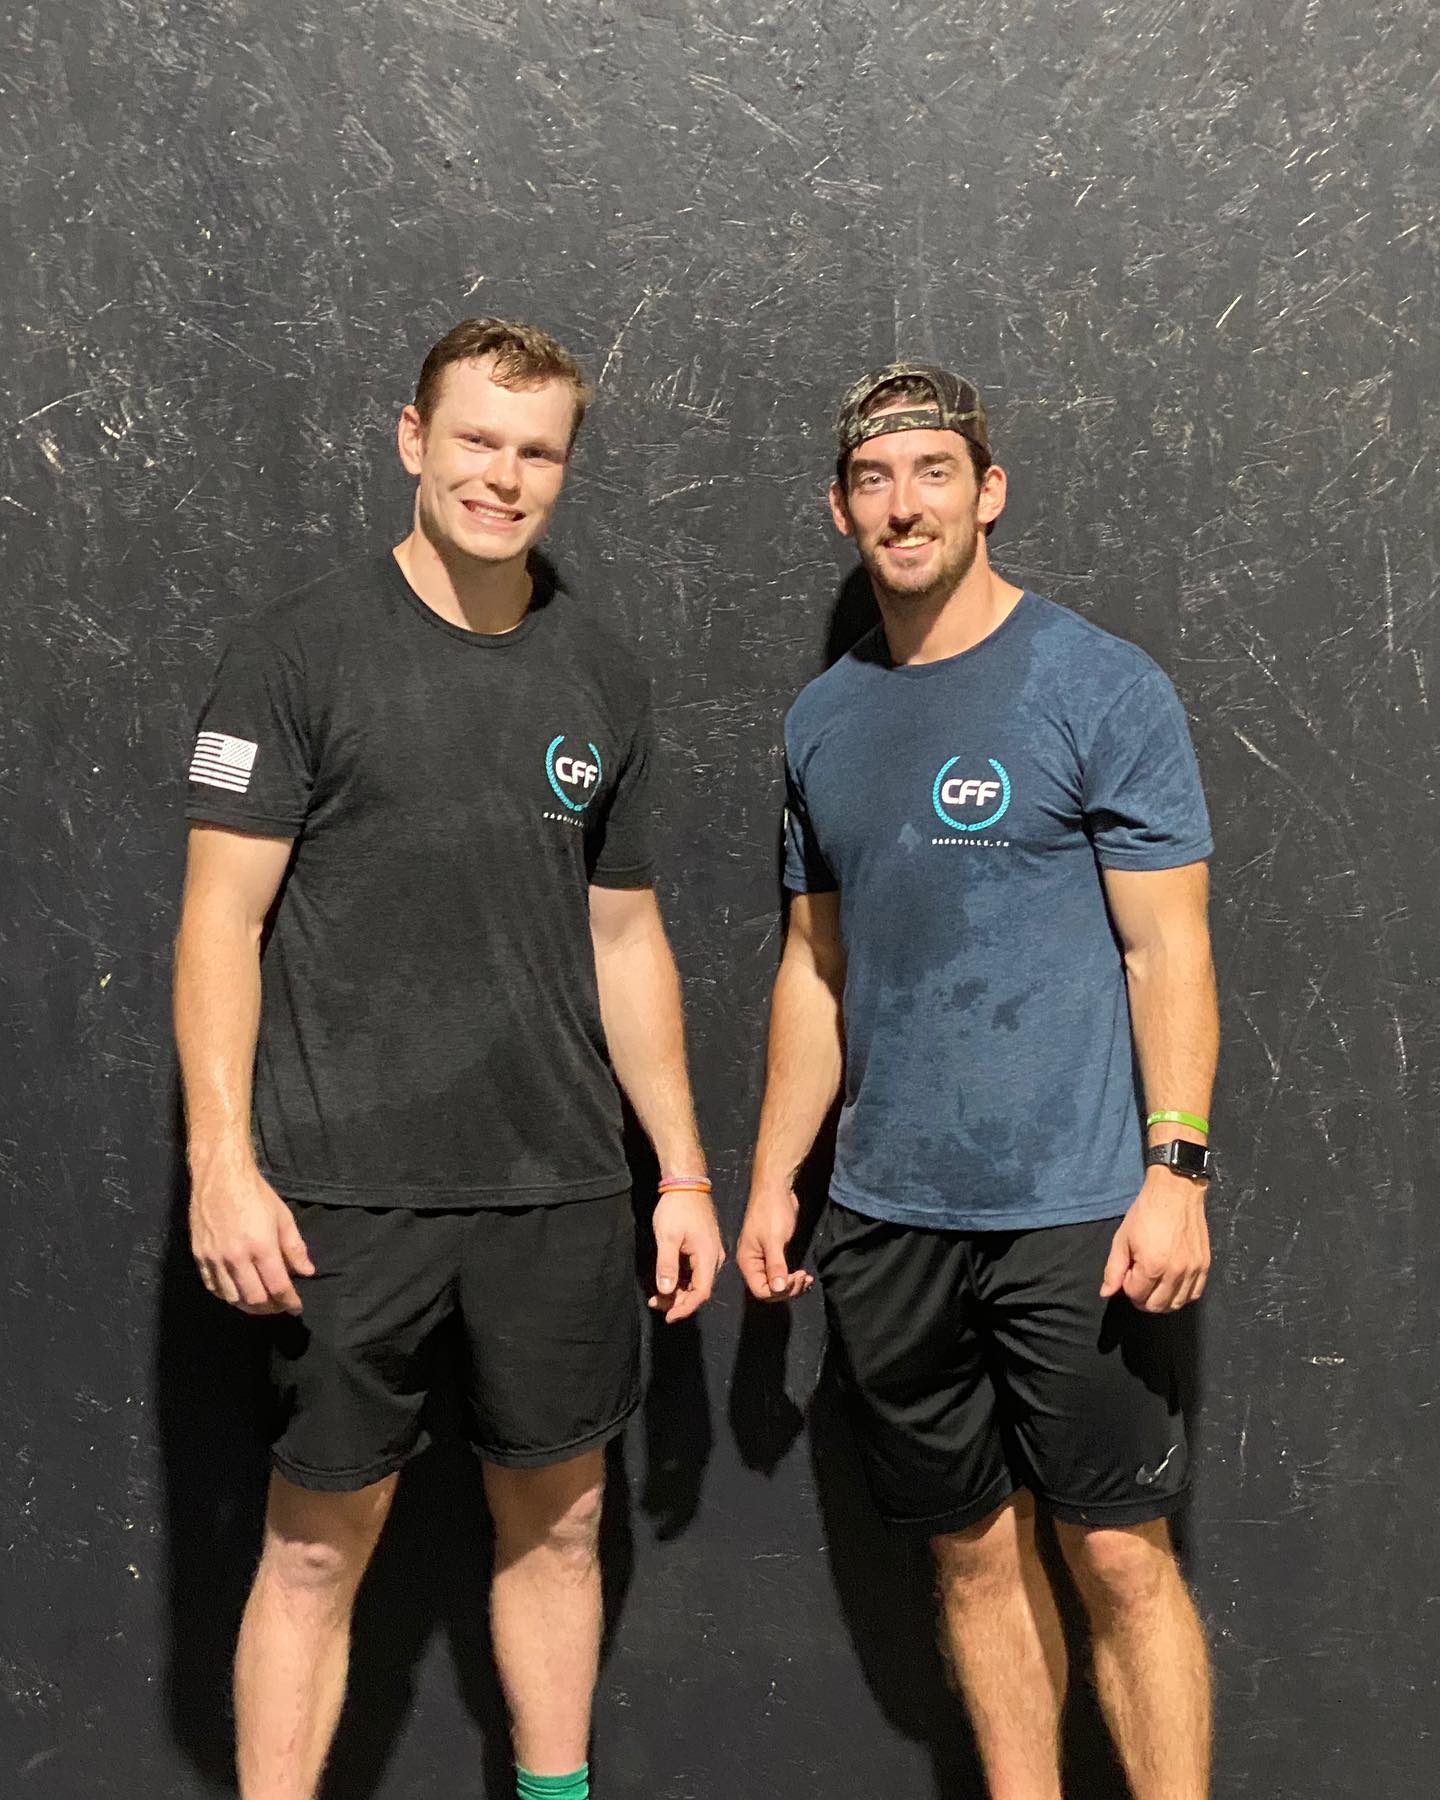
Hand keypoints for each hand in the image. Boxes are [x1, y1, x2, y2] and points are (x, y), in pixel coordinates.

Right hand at [189, 1155, 313, 1315]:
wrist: (220, 1176)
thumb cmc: (256, 1194)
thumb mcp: (283, 1218)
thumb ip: (295, 1248)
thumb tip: (306, 1272)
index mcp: (261, 1246)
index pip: (277, 1287)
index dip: (289, 1301)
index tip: (296, 1307)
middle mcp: (236, 1257)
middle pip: (254, 1299)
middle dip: (271, 1308)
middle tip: (280, 1306)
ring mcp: (214, 1258)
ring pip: (232, 1298)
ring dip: (249, 1306)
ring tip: (261, 1303)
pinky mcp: (199, 1256)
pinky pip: (212, 1287)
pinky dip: (227, 1296)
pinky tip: (238, 1293)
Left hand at [650, 1188, 725, 1323]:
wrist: (686, 1183)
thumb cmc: (676, 1208)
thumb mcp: (667, 1237)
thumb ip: (667, 1265)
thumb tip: (666, 1291)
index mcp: (708, 1256)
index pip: (701, 1292)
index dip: (685, 1307)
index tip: (669, 1316)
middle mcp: (714, 1257)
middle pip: (699, 1289)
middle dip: (678, 1301)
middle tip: (656, 1304)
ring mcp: (711, 1252)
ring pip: (697, 1281)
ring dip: (679, 1291)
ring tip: (658, 1295)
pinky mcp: (704, 1247)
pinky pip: (695, 1270)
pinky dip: (681, 1279)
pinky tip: (667, 1280)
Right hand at [736, 1187, 813, 1301]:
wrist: (776, 1188)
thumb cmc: (771, 1212)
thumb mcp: (774, 1239)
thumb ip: (775, 1265)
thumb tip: (778, 1289)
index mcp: (748, 1261)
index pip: (760, 1290)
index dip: (778, 1291)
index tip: (795, 1279)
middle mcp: (754, 1263)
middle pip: (769, 1290)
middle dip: (788, 1288)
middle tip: (804, 1278)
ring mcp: (764, 1258)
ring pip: (777, 1283)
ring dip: (793, 1285)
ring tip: (806, 1278)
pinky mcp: (775, 1252)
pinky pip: (782, 1273)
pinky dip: (793, 1277)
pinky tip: (804, 1274)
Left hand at [1100, 1172, 1210, 1312]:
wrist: (1175, 1192)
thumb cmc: (1146, 1213)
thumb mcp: (1122, 1239)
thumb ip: (1113, 1269)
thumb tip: (1106, 1293)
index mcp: (1152, 1266)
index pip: (1136, 1295)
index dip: (1127, 1286)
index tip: (1127, 1272)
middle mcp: (1175, 1273)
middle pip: (1157, 1306)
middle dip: (1142, 1298)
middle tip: (1138, 1282)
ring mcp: (1193, 1270)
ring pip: (1176, 1304)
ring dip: (1161, 1300)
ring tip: (1154, 1284)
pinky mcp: (1204, 1265)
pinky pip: (1194, 1294)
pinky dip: (1181, 1295)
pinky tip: (1171, 1284)